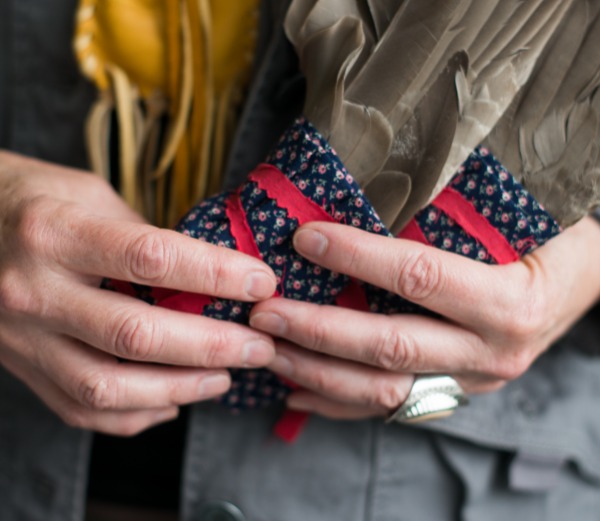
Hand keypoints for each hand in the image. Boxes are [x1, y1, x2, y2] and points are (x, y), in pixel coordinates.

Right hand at [0, 151, 276, 434]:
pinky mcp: (24, 369)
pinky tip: (174, 401)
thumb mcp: (90, 197)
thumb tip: (210, 273)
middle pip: (136, 335)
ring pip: (108, 387)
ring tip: (226, 378)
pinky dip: (137, 414)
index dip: (216, 273)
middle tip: (260, 345)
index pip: (150, 259)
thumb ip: (144, 237)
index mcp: (55, 234)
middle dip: (212, 346)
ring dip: (180, 389)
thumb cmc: (36, 202)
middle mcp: (34, 291)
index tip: (262, 282)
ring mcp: (23, 339)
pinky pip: (83, 410)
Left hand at [249, 217, 599, 419]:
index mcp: (509, 301)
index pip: (419, 277)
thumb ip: (458, 206)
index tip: (305, 238)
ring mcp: (471, 381)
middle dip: (319, 330)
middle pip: (390, 346)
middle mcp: (490, 352)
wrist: (586, 284)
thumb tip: (378, 173)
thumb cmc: (553, 238)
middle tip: (264, 311)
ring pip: (383, 389)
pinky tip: (298, 390)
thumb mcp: (521, 215)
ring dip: (318, 372)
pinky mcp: (454, 393)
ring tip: (268, 351)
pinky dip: (340, 402)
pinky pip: (390, 407)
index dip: (358, 257)